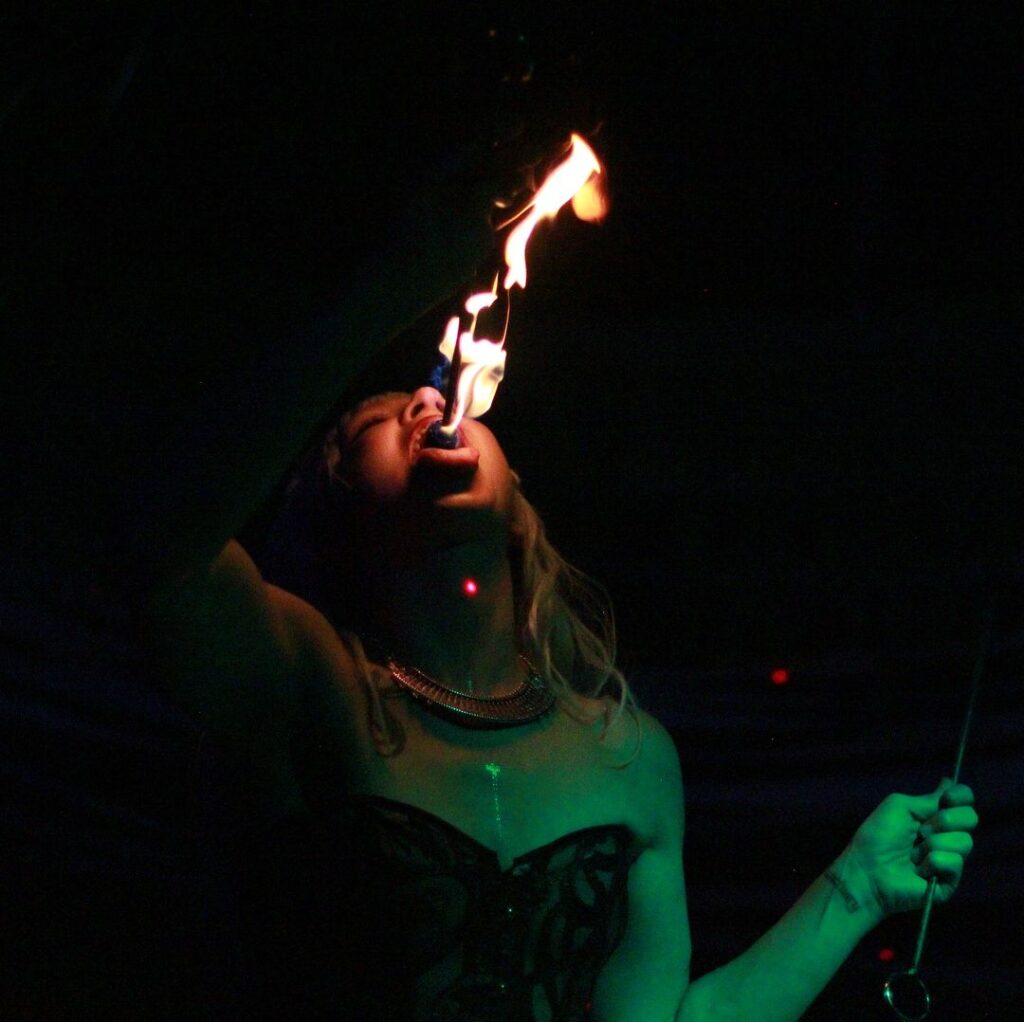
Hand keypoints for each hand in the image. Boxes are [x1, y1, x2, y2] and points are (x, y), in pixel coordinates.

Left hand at [840, 780, 977, 920]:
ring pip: (964, 841)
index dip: (960, 796)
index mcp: (934, 816)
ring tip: (913, 853)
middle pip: (971, 818)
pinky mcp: (950, 881)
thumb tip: (949, 781)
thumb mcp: (900, 807)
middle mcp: (946, 835)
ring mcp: (950, 859)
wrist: (868, 869)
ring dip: (933, 844)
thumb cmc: (878, 836)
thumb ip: (929, 799)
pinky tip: (918, 869)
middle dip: (945, 820)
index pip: (964, 800)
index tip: (946, 798)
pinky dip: (932, 862)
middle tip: (922, 829)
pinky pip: (954, 862)